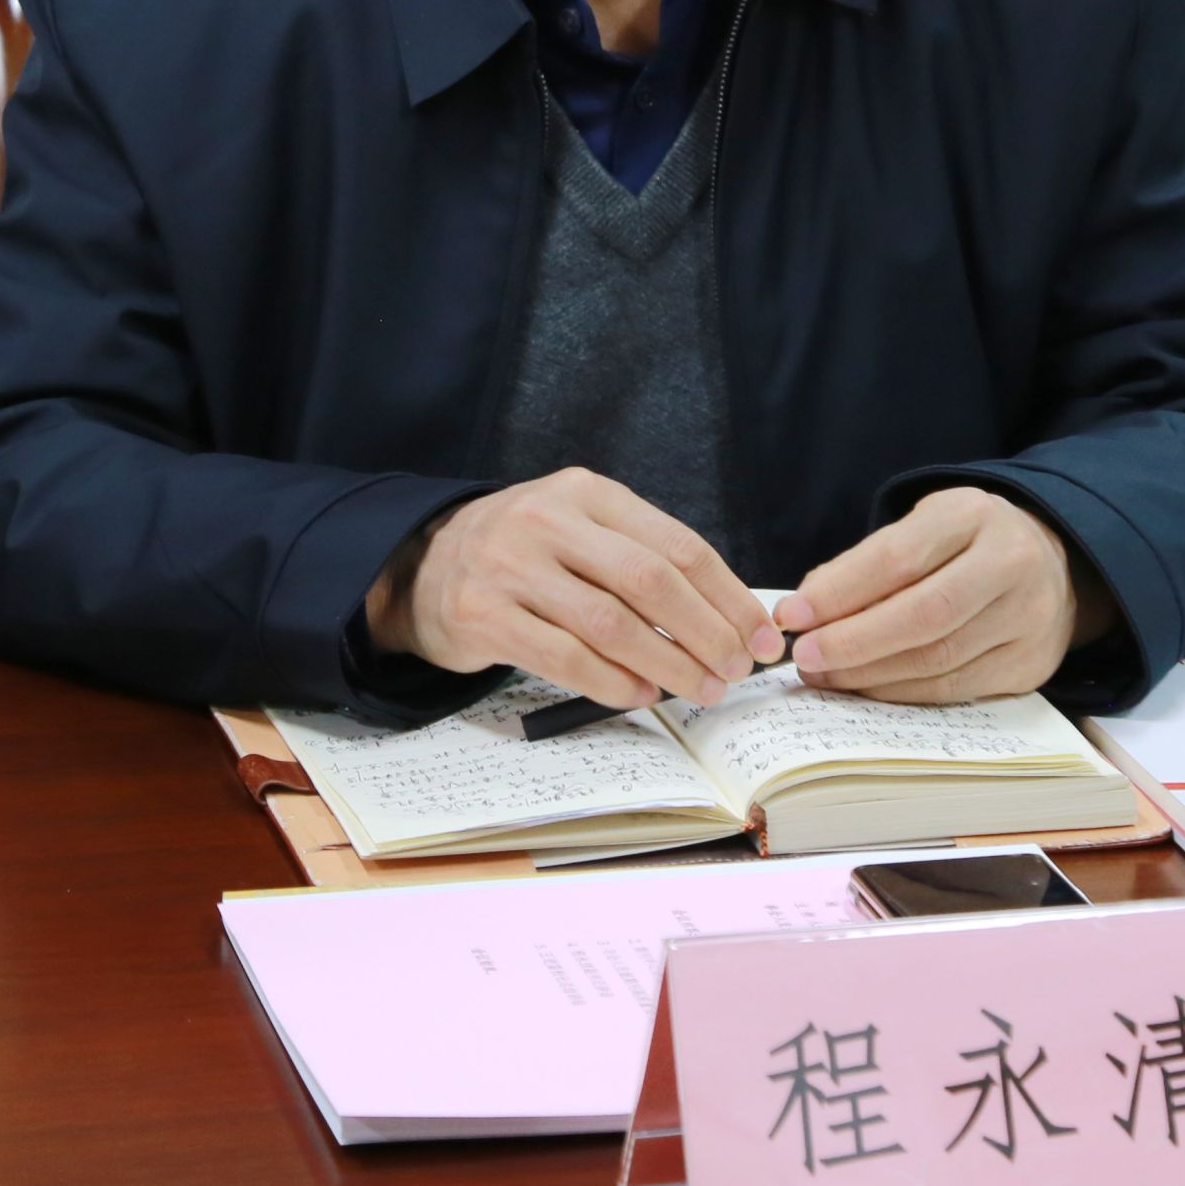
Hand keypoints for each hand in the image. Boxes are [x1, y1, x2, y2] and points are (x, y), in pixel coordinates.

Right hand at [364, 468, 785, 710]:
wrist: (424, 564)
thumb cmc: (527, 553)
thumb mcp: (581, 528)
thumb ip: (644, 558)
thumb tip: (731, 617)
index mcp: (586, 491)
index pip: (676, 544)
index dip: (727, 596)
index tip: (760, 636)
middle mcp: (547, 519)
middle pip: (649, 581)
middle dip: (706, 632)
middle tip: (736, 671)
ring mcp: (510, 566)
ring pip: (610, 623)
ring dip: (667, 664)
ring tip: (699, 690)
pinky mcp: (482, 615)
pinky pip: (564, 658)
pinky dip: (612, 681)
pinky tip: (642, 693)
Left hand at [772, 487, 1116, 703]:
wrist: (1053, 565)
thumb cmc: (966, 543)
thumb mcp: (923, 526)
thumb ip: (868, 562)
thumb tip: (805, 608)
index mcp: (973, 515)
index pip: (898, 557)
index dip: (840, 591)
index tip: (793, 614)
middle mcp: (1010, 563)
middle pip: (924, 615)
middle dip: (854, 641)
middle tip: (804, 656)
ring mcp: (1027, 619)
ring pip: (938, 659)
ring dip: (870, 673)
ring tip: (823, 675)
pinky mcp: (1030, 666)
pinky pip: (955, 689)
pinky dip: (902, 693)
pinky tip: (865, 687)